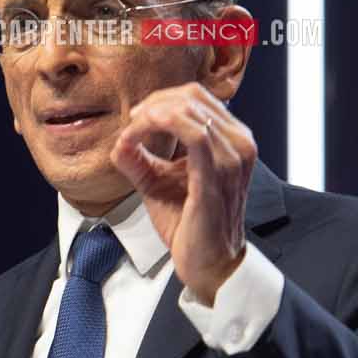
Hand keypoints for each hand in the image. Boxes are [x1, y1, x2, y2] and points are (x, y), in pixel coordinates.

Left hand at [111, 83, 255, 303]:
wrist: (209, 262)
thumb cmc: (189, 223)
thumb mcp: (159, 181)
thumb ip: (140, 158)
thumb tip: (118, 140)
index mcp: (231, 139)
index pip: (196, 96)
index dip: (161, 99)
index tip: (136, 118)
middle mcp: (239, 142)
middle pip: (192, 96)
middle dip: (154, 104)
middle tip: (131, 124)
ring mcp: (233, 157)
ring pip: (189, 109)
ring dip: (151, 116)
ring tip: (132, 134)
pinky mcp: (218, 174)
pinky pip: (193, 133)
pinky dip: (158, 126)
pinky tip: (137, 136)